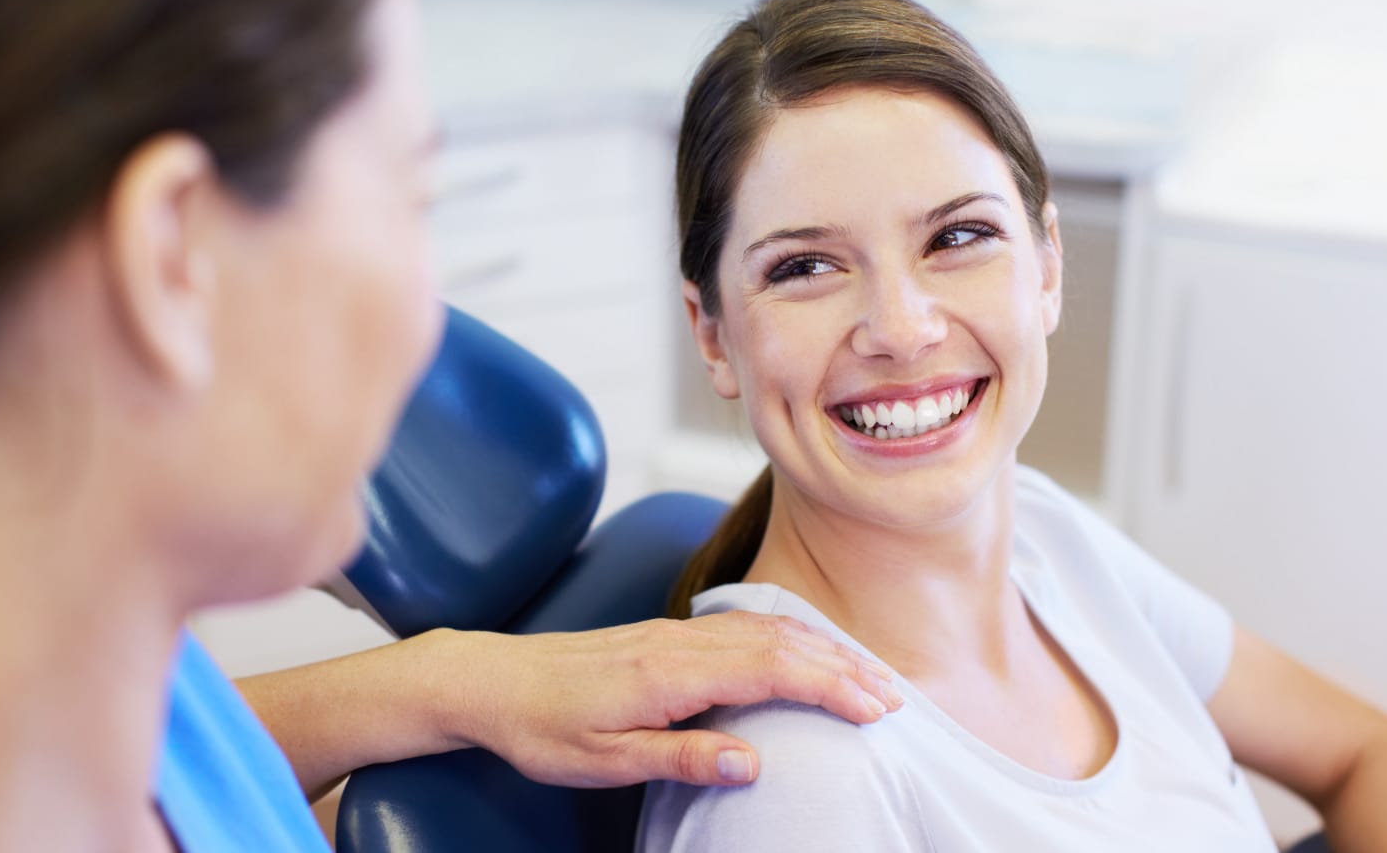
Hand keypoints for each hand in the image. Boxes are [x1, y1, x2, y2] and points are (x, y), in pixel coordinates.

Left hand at [425, 612, 903, 787]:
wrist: (492, 679)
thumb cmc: (543, 727)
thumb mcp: (603, 760)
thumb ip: (680, 757)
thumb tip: (754, 761)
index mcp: (669, 672)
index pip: (771, 669)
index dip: (830, 686)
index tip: (875, 709)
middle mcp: (680, 642)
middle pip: (782, 642)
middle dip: (843, 667)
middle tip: (895, 698)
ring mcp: (675, 632)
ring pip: (766, 627)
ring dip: (823, 648)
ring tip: (868, 675)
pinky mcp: (668, 634)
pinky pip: (744, 625)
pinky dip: (789, 636)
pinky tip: (806, 648)